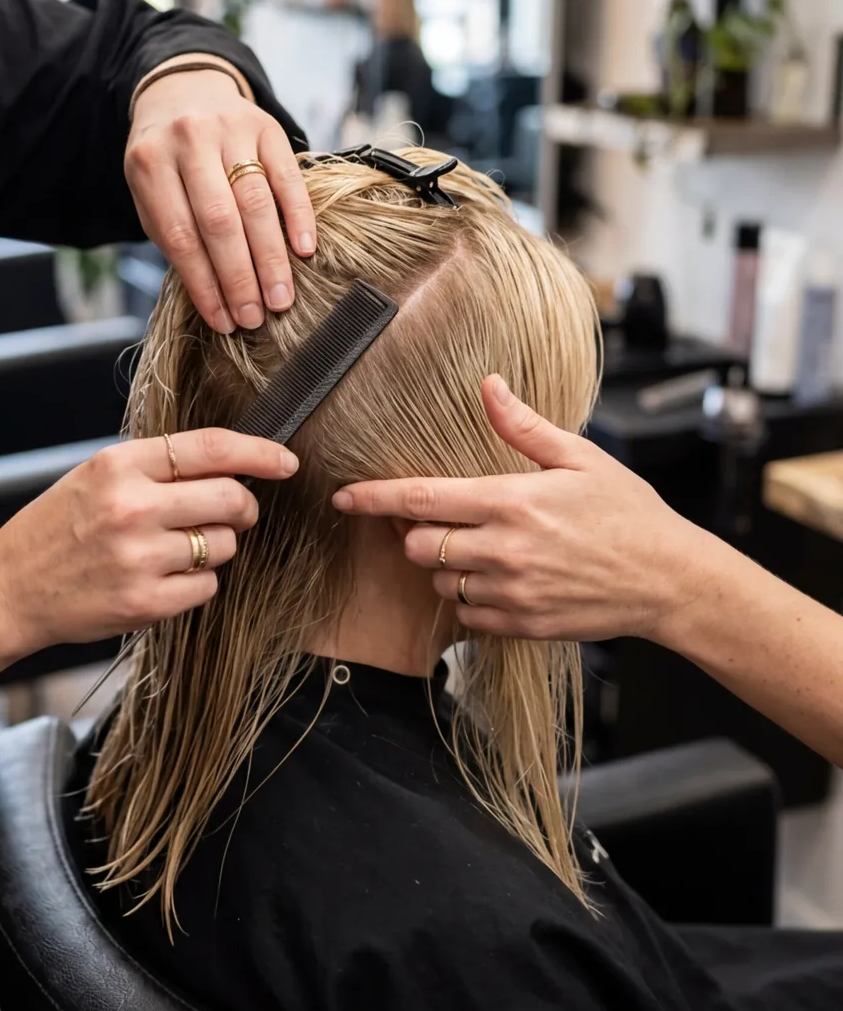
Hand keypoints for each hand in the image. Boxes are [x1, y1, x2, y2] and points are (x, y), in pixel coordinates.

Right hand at [0, 430, 298, 659]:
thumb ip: (157, 467)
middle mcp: (131, 508)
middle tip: (233, 512)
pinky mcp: (145, 603)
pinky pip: (207, 587)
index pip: (210, 448)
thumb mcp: (96, 476)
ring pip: (224, 545)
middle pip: (230, 498)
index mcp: (119, 465)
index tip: (285, 461)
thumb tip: (231, 465)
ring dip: (217, 547)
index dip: (258, 453)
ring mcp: (139, 558)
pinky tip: (164, 578)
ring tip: (176, 549)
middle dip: (243, 506)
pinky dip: (198, 583)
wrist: (8, 589)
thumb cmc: (57, 528)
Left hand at [125, 63, 315, 332]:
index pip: (180, 234)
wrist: (184, 92)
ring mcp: (230, 129)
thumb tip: (213, 296)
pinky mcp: (267, 126)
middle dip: (239, 276)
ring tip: (281, 298)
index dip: (203, 283)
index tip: (223, 321)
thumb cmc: (167, 160)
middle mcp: (189, 140)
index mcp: (149, 162)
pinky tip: (305, 250)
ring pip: (256, 202)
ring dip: (271, 257)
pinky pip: (287, 176)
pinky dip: (298, 215)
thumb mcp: (150, 192)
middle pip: (219, 220)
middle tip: (256, 316)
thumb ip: (173, 234)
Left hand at [332, 376, 708, 644]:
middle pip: (419, 545)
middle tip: (446, 519)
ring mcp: (511, 592)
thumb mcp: (580, 457)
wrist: (668, 579)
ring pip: (440, 582)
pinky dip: (471, 597)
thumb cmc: (628, 512)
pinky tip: (502, 578)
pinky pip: (467, 614)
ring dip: (446, 565)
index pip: (422, 499)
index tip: (343, 497)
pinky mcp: (522, 624)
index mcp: (512, 501)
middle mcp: (504, 549)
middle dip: (418, 532)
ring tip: (486, 548)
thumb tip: (488, 386)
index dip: (373, 498)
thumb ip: (523, 426)